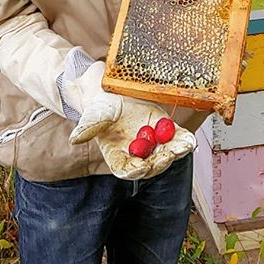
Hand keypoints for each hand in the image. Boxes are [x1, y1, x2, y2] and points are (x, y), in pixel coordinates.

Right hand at [64, 63, 195, 180]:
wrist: (114, 93)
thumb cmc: (101, 107)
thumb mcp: (94, 115)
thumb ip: (87, 128)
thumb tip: (74, 139)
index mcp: (118, 156)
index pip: (126, 169)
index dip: (134, 170)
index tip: (141, 167)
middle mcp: (138, 154)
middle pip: (151, 165)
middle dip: (159, 163)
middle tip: (166, 156)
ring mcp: (153, 143)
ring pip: (166, 154)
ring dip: (176, 152)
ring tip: (183, 147)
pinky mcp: (164, 130)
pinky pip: (176, 138)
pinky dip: (184, 140)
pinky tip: (189, 140)